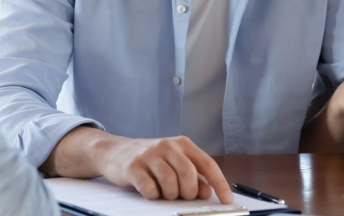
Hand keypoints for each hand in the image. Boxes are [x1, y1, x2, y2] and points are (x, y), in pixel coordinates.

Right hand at [94, 135, 233, 202]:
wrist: (116, 152)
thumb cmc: (152, 160)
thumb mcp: (175, 164)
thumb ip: (193, 177)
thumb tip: (208, 192)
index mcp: (183, 144)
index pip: (207, 164)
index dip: (219, 183)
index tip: (227, 199)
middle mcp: (167, 146)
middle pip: (188, 174)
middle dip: (188, 192)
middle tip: (182, 196)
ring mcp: (149, 155)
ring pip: (170, 182)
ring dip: (170, 195)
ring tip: (164, 193)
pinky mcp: (133, 167)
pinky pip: (149, 188)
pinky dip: (153, 195)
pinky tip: (150, 191)